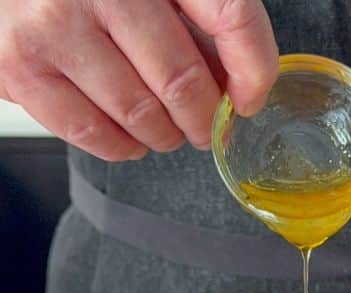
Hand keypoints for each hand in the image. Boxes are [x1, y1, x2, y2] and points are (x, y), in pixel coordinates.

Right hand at [0, 0, 277, 160]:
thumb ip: (192, 19)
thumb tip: (236, 85)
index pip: (231, 16)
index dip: (254, 69)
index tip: (250, 99)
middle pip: (183, 81)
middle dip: (204, 119)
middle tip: (205, 127)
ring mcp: (54, 24)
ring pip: (141, 114)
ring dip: (165, 135)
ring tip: (166, 130)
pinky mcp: (18, 63)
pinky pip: (89, 130)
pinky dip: (121, 146)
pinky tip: (130, 138)